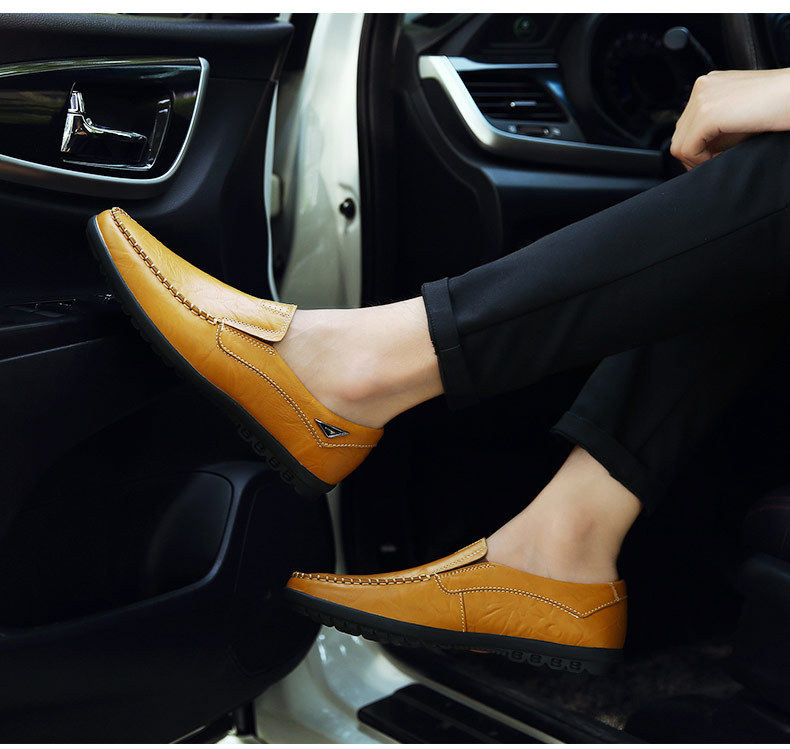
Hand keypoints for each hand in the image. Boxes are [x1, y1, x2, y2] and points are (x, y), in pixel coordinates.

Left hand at [670, 68, 789, 169]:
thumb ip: (713, 130)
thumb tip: (692, 154)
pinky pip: (687, 149)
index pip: (685, 125)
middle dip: (693, 155)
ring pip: (679, 145)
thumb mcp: (737, 118)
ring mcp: (702, 98)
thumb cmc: (777, 107)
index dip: (695, 147)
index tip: (712, 157)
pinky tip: (721, 158)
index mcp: (708, 85)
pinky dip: (700, 161)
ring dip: (696, 160)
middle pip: (679, 135)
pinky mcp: (707, 114)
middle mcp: (702, 87)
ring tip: (719, 160)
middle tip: (714, 162)